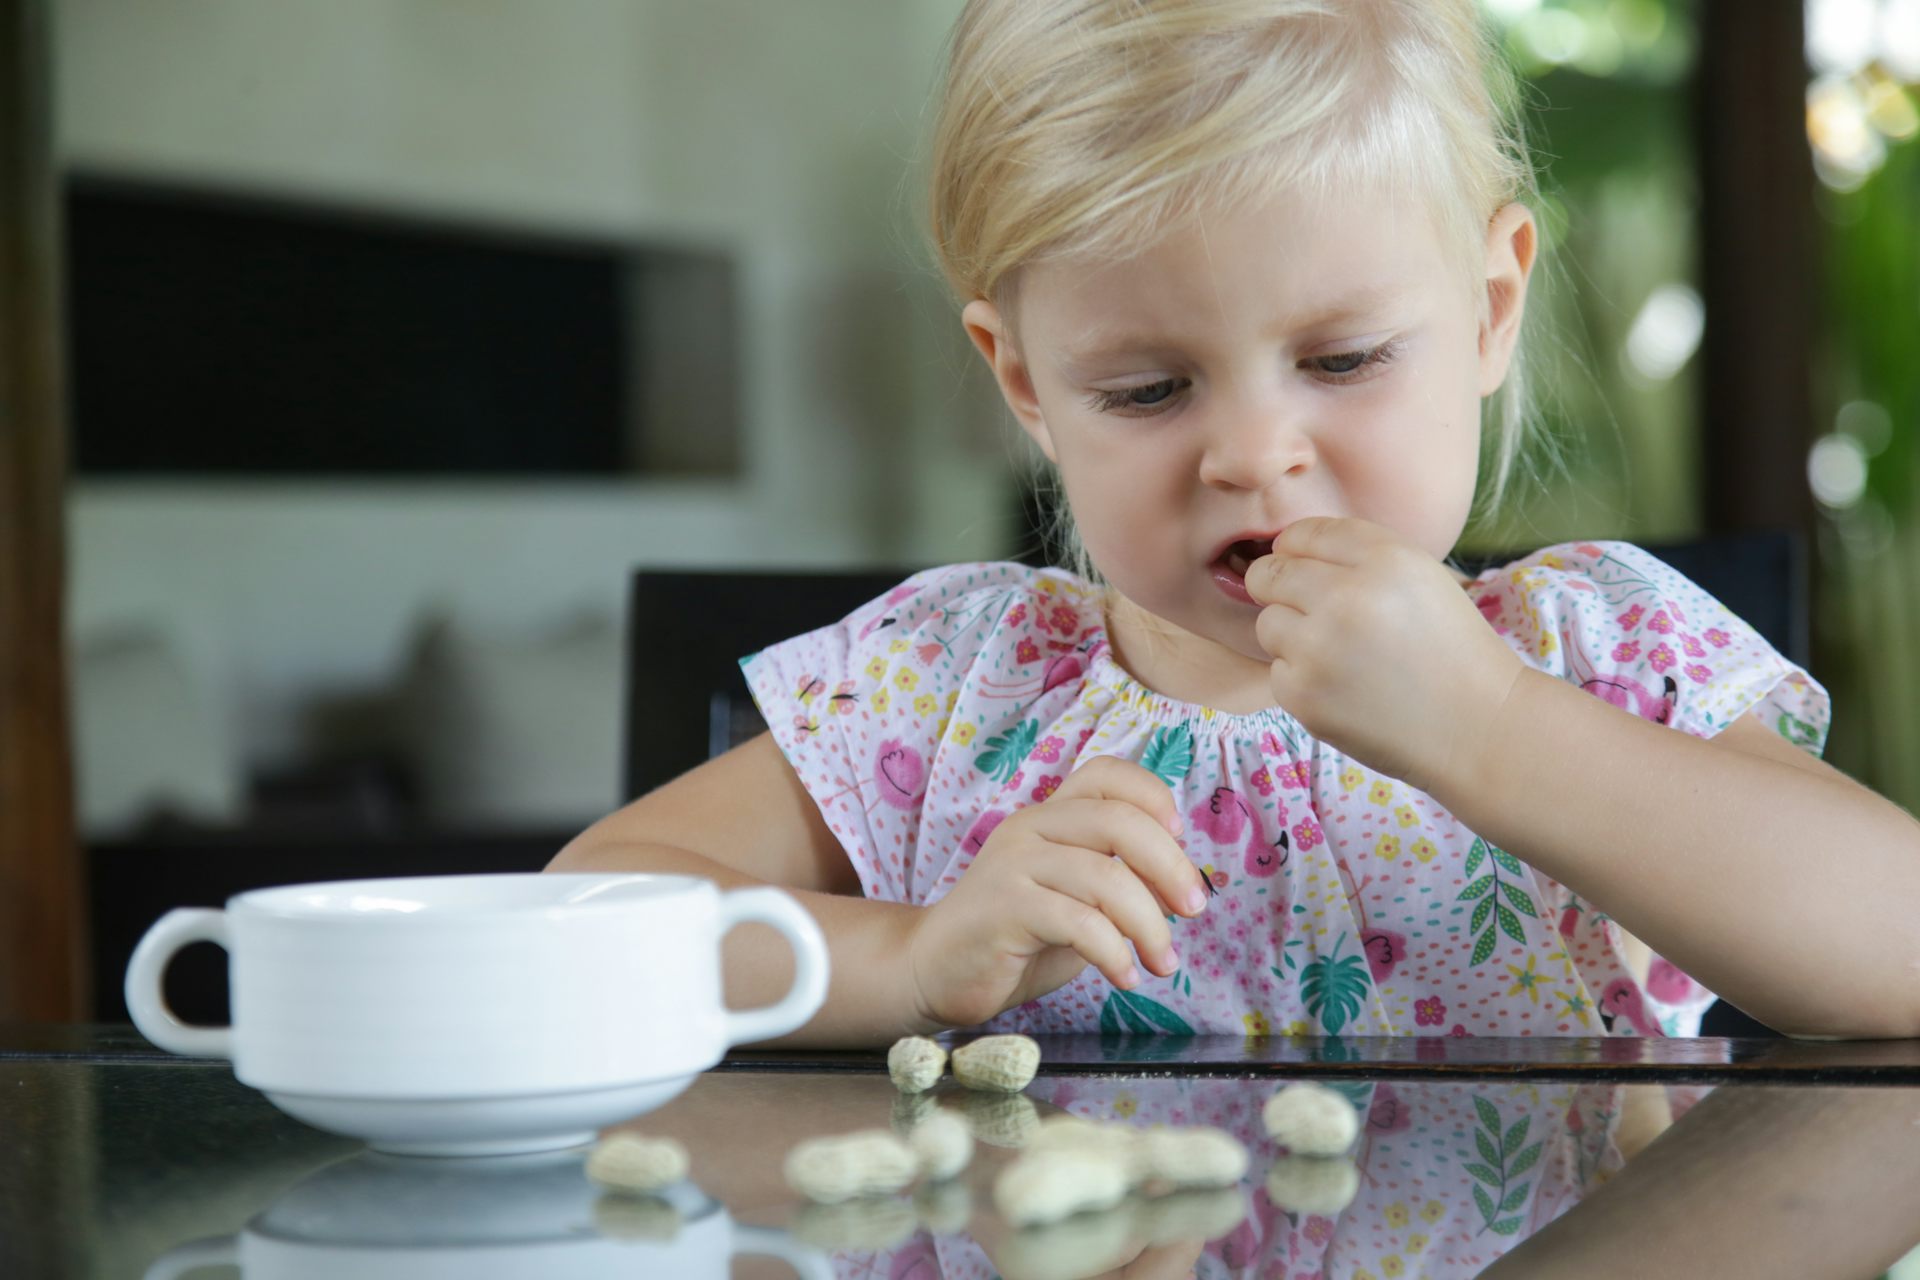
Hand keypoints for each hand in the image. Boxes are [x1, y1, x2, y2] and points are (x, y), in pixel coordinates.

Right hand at [906, 756, 1208, 1029]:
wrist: (934, 970)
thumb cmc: (1015, 936)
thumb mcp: (1077, 901)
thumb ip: (1120, 882)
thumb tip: (1183, 886)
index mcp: (1050, 816)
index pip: (1106, 774)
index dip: (1153, 795)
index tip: (1180, 837)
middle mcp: (1031, 827)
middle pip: (1119, 822)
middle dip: (1171, 867)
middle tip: (1194, 910)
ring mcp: (1013, 864)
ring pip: (1106, 878)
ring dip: (1150, 926)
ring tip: (1163, 962)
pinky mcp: (1003, 908)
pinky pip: (1079, 922)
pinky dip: (1114, 953)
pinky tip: (1125, 976)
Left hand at [1245, 517, 1526, 792]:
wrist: (1478, 727)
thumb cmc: (1450, 649)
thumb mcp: (1421, 576)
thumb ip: (1358, 556)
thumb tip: (1287, 548)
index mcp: (1384, 557)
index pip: (1304, 533)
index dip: (1297, 550)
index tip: (1306, 568)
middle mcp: (1346, 595)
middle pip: (1269, 573)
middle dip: (1280, 589)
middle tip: (1312, 613)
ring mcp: (1319, 647)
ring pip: (1267, 623)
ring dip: (1292, 636)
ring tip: (1340, 656)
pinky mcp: (1303, 693)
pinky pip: (1277, 671)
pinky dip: (1302, 680)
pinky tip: (1344, 690)